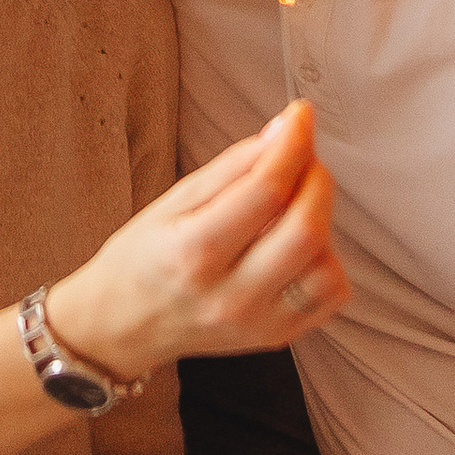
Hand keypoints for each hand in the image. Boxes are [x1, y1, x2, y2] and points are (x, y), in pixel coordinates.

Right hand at [53, 102, 348, 380]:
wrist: (124, 323)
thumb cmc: (144, 256)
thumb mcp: (173, 200)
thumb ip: (233, 166)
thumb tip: (284, 130)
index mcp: (193, 252)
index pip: (266, 190)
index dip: (293, 144)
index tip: (300, 117)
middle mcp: (229, 295)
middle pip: (305, 230)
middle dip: (315, 179)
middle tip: (301, 160)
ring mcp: (257, 323)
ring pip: (325, 265)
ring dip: (321, 221)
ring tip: (293, 207)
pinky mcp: (277, 337)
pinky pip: (330, 296)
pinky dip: (327, 261)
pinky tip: (299, 247)